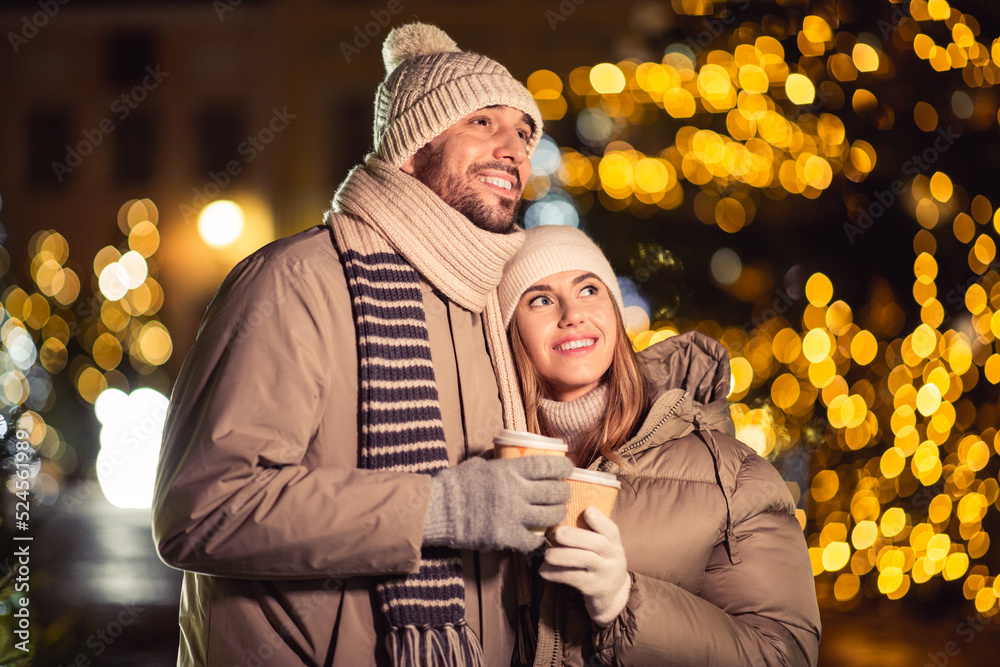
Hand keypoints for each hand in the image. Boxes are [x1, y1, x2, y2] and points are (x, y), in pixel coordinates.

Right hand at [423, 455, 571, 551]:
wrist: (438, 509)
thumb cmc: (456, 483)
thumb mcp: (478, 463)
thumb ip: (496, 460)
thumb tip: (505, 451)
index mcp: (510, 470)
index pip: (549, 465)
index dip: (564, 466)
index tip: (568, 468)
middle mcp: (516, 491)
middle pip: (555, 492)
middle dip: (564, 492)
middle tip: (563, 493)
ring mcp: (513, 515)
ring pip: (551, 516)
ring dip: (557, 514)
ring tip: (555, 513)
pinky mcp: (506, 536)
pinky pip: (533, 540)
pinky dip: (537, 539)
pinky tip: (536, 536)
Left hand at [539, 506, 629, 626]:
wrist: (612, 595)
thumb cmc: (600, 562)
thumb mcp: (602, 548)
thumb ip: (590, 533)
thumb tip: (561, 513)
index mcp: (614, 543)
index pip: (611, 529)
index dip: (600, 519)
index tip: (587, 509)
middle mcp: (613, 558)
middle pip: (598, 544)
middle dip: (576, 536)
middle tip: (557, 533)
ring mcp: (604, 574)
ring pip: (586, 561)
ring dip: (563, 555)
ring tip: (547, 554)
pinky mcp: (593, 588)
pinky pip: (574, 579)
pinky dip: (556, 574)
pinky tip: (543, 570)